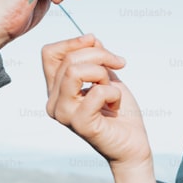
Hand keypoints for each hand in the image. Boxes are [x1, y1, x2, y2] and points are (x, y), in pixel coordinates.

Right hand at [42, 35, 159, 182]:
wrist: (133, 143)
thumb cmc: (119, 110)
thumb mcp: (106, 75)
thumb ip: (95, 57)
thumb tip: (90, 39)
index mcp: (56, 89)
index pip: (49, 53)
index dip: (73, 42)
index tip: (96, 43)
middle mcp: (53, 102)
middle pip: (68, 59)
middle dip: (100, 56)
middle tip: (119, 65)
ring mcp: (63, 114)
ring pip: (75, 72)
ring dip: (103, 74)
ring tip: (112, 89)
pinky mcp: (79, 124)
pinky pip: (97, 92)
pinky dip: (114, 92)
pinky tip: (115, 105)